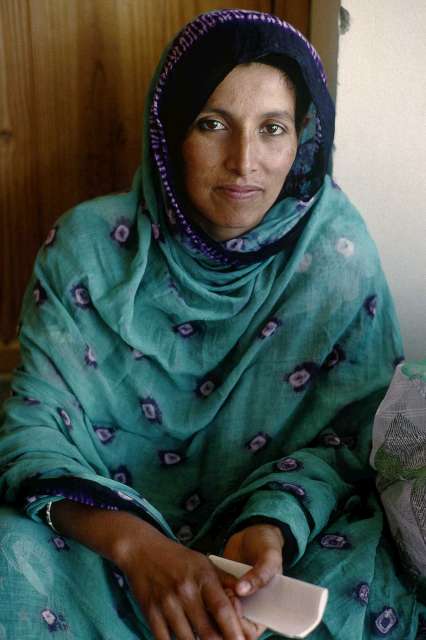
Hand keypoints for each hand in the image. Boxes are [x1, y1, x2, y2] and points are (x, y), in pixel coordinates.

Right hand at [117, 521, 245, 639]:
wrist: (142, 550)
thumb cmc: (178, 558)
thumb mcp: (204, 562)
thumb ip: (225, 580)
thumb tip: (246, 596)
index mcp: (202, 577)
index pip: (222, 609)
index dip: (233, 630)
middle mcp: (185, 591)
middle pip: (207, 631)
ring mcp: (167, 603)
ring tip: (203, 639)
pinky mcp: (151, 613)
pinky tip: (184, 638)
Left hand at [221, 524, 284, 639]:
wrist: (252, 534)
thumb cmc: (266, 547)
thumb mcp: (269, 557)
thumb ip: (261, 574)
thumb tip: (242, 590)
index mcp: (264, 610)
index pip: (250, 632)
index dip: (240, 624)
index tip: (235, 602)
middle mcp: (247, 610)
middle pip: (231, 628)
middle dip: (225, 613)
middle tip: (226, 591)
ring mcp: (232, 601)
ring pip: (217, 617)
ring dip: (214, 606)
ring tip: (220, 585)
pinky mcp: (219, 590)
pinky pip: (210, 600)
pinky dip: (207, 594)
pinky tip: (211, 580)